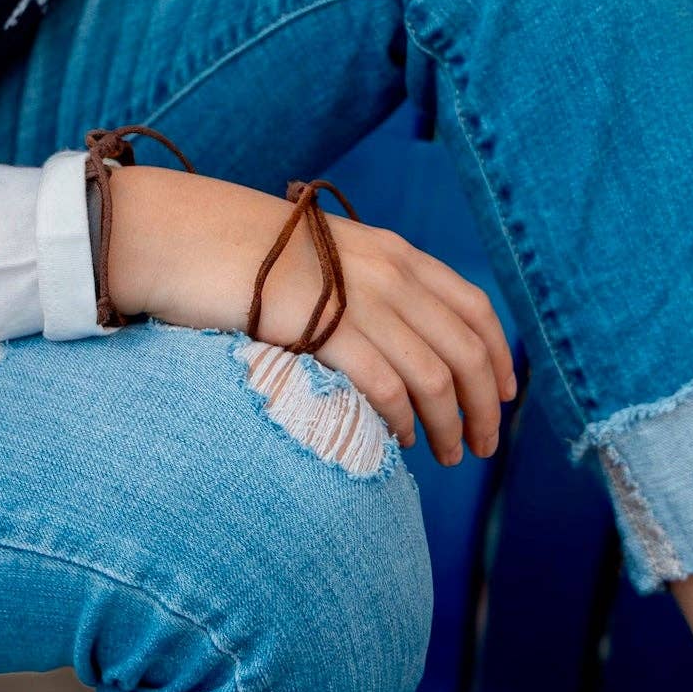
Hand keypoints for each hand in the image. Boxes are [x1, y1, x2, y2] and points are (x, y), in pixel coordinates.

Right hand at [106, 164, 516, 464]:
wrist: (189, 236)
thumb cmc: (249, 255)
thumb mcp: (328, 257)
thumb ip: (370, 287)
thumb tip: (399, 339)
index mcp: (397, 252)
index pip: (475, 307)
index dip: (499, 357)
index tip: (504, 397)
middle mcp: (391, 272)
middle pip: (466, 349)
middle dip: (484, 406)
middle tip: (482, 445)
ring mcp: (359, 298)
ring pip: (435, 375)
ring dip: (450, 424)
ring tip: (447, 454)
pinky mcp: (324, 327)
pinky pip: (386, 385)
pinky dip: (404, 419)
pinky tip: (400, 440)